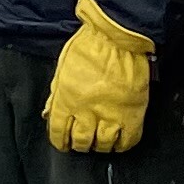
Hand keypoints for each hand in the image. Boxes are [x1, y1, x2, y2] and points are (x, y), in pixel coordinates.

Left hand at [44, 0, 154, 155]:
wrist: (118, 37)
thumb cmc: (88, 47)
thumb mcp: (63, 69)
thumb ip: (57, 94)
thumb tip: (50, 113)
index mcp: (67, 100)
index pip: (58, 132)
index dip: (59, 141)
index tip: (62, 143)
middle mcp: (88, 112)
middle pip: (82, 141)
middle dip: (79, 144)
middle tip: (81, 142)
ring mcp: (112, 115)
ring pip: (104, 145)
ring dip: (99, 146)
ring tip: (99, 142)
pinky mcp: (133, 114)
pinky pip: (128, 140)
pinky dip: (122, 145)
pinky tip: (118, 142)